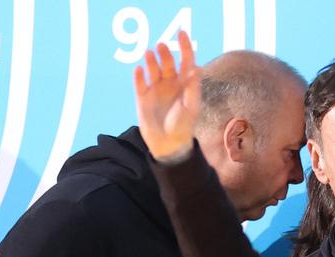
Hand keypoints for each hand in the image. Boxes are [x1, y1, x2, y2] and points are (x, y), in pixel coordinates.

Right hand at [133, 31, 200, 161]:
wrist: (167, 144)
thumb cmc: (183, 126)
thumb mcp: (191, 107)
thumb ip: (193, 88)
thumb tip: (196, 69)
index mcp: (185, 83)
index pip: (186, 60)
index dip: (184, 46)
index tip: (181, 33)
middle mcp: (171, 83)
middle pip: (168, 62)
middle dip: (165, 53)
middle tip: (161, 46)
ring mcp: (156, 90)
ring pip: (153, 70)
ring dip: (152, 61)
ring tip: (149, 53)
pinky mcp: (143, 98)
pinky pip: (140, 83)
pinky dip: (139, 76)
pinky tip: (139, 69)